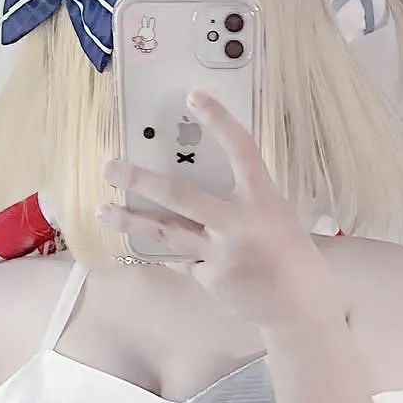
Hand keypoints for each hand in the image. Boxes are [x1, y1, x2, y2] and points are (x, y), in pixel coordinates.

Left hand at [97, 91, 325, 330]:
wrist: (299, 306)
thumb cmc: (290, 252)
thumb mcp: (275, 213)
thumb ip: (244, 196)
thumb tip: (202, 175)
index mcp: (262, 200)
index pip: (241, 150)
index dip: (219, 121)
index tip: (195, 96)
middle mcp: (237, 224)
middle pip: (180, 197)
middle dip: (141, 181)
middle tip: (110, 167)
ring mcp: (219, 253)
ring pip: (165, 233)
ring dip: (130, 221)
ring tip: (103, 210)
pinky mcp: (208, 277)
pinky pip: (177, 259)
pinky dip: (162, 250)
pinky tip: (140, 243)